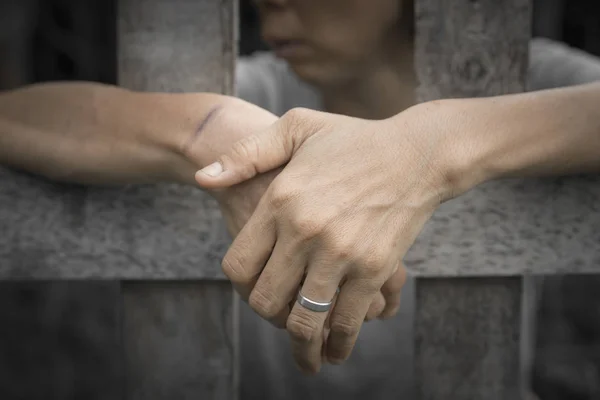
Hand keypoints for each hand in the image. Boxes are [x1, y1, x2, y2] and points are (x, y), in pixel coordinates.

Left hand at [195, 104, 457, 372]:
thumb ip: (245, 155)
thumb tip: (203, 179)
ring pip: (303, 321)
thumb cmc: (353, 140)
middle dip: (267, 316)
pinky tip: (336, 351)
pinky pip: (346, 321)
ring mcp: (340, 253)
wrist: (418, 153)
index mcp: (280, 200)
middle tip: (278, 320)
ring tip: (307, 360)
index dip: (240, 284)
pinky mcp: (373, 268)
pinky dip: (339, 344)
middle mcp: (304, 230)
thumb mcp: (295, 129)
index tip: (253, 287)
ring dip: (302, 348)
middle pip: (265, 299)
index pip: (238, 265)